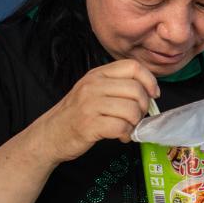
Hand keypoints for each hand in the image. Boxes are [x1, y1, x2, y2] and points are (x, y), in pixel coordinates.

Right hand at [32, 60, 158, 163]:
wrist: (50, 134)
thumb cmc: (76, 114)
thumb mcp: (93, 90)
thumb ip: (116, 86)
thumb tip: (149, 90)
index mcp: (97, 74)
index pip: (133, 67)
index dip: (149, 81)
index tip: (153, 95)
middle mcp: (93, 86)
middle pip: (136, 90)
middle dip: (143, 107)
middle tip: (136, 117)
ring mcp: (90, 104)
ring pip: (131, 110)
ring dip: (134, 123)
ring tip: (126, 127)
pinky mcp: (89, 125)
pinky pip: (121, 127)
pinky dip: (126, 134)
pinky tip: (120, 136)